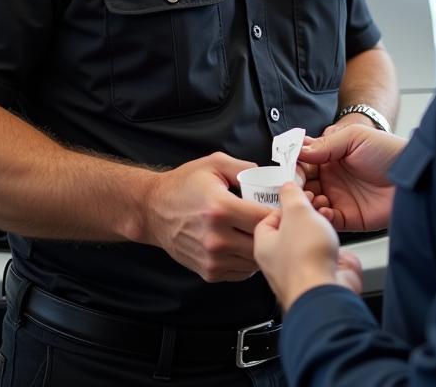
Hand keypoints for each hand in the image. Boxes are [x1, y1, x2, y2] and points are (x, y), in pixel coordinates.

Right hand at [144, 152, 272, 281]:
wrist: (153, 211)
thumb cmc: (183, 185)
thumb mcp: (213, 164)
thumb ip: (244, 168)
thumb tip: (268, 176)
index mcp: (219, 208)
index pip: (263, 217)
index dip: (278, 212)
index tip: (281, 207)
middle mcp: (216, 238)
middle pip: (262, 242)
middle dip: (273, 232)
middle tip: (275, 221)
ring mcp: (212, 259)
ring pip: (253, 261)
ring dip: (261, 247)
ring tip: (259, 232)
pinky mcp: (208, 272)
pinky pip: (241, 272)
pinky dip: (247, 260)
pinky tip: (243, 243)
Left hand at [254, 182, 362, 310]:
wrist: (328, 291)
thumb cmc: (306, 260)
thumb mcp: (297, 211)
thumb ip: (291, 195)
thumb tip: (288, 187)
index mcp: (264, 245)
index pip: (267, 218)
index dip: (282, 205)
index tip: (294, 196)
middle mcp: (279, 261)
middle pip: (290, 229)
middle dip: (304, 215)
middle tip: (312, 205)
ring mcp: (301, 270)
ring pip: (308, 241)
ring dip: (319, 227)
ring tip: (325, 218)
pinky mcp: (320, 276)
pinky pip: (324, 254)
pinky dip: (331, 243)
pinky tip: (335, 237)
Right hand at [300, 125, 402, 231]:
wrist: (412, 175)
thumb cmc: (387, 151)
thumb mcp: (355, 137)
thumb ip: (326, 144)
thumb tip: (299, 151)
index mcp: (331, 156)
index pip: (304, 161)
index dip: (294, 164)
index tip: (287, 167)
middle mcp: (332, 177)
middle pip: (303, 184)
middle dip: (296, 186)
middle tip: (295, 186)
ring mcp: (339, 197)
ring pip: (311, 203)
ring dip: (307, 201)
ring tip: (313, 198)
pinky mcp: (349, 217)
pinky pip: (328, 220)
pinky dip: (322, 217)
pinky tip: (326, 210)